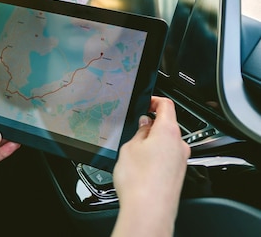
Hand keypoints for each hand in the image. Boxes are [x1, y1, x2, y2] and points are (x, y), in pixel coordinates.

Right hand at [111, 96, 190, 236]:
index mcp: (169, 132)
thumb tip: (144, 125)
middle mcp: (179, 145)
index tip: (146, 102)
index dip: (155, 100)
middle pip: (168, 125)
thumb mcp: (129, 147)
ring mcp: (181, 161)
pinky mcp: (178, 175)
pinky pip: (167, 158)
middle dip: (151, 125)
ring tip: (134, 153)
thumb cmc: (140, 181)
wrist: (149, 210)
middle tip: (133, 130)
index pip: (167, 105)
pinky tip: (141, 167)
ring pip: (167, 143)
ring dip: (153, 143)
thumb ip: (138, 132)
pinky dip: (156, 157)